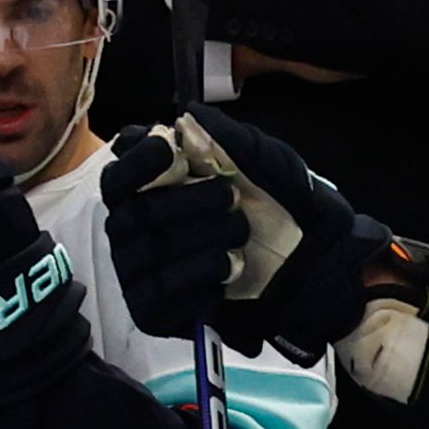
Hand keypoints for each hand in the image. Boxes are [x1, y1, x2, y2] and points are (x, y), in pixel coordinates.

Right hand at [108, 109, 394, 359]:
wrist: (311, 262)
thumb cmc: (276, 206)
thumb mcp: (263, 162)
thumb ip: (227, 139)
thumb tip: (188, 117)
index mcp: (146, 190)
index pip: (118, 177)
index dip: (137, 164)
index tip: (169, 151)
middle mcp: (131, 231)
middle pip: (135, 215)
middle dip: (185, 205)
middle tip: (230, 199)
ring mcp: (138, 273)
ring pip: (151, 255)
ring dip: (200, 240)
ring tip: (240, 233)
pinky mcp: (153, 311)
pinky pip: (162, 297)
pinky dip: (199, 281)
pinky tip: (229, 272)